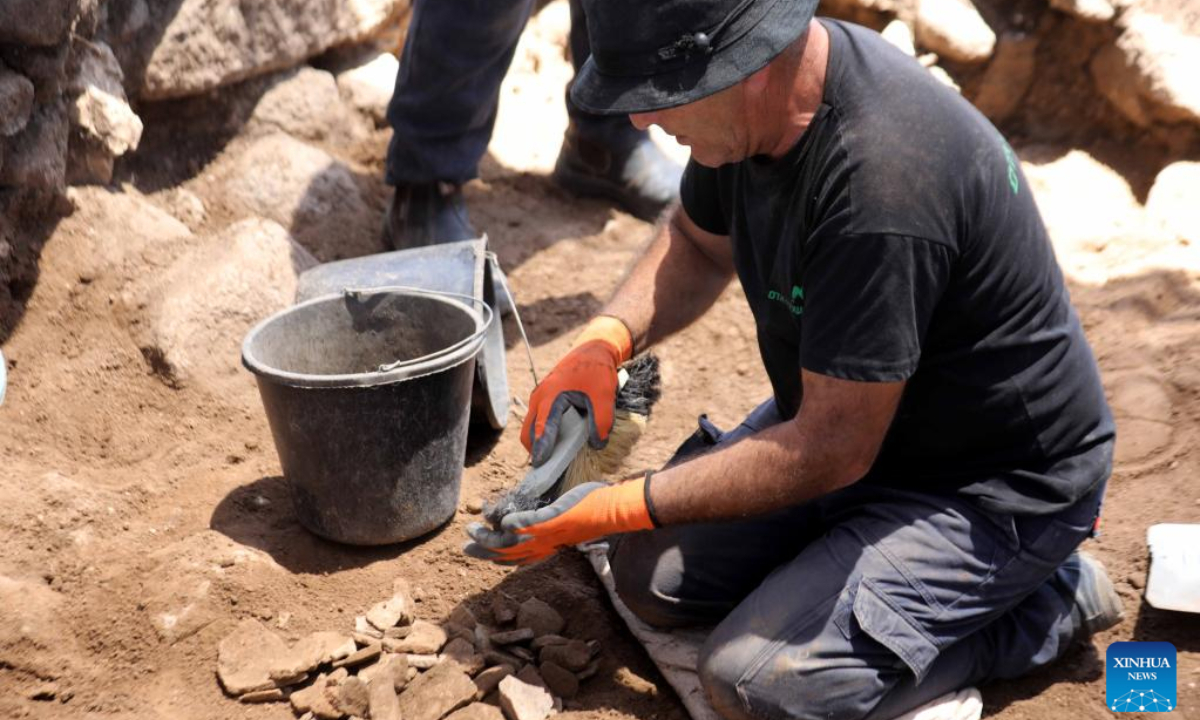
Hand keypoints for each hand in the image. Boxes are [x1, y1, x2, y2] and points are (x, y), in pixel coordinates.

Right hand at [464, 479, 653, 564]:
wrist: (612, 511)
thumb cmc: (592, 512)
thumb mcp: (565, 521)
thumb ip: (547, 521)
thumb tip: (533, 517)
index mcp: (546, 547)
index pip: (516, 557)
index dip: (496, 557)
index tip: (478, 552)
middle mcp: (544, 545)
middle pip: (508, 553)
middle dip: (484, 551)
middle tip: (465, 546)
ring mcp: (549, 533)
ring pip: (513, 541)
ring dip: (491, 538)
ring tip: (473, 531)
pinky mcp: (554, 519)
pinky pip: (531, 524)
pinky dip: (516, 524)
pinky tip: (502, 522)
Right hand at [521, 316, 631, 465]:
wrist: (593, 350)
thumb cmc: (597, 372)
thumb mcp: (604, 397)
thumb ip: (601, 422)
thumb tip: (596, 445)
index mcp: (551, 397)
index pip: (541, 429)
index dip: (541, 449)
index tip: (541, 466)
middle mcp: (539, 398)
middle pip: (528, 432)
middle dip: (536, 451)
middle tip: (549, 469)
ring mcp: (539, 397)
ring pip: (531, 427)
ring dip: (539, 442)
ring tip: (554, 458)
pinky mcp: (544, 398)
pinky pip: (537, 420)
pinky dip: (543, 433)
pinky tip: (559, 441)